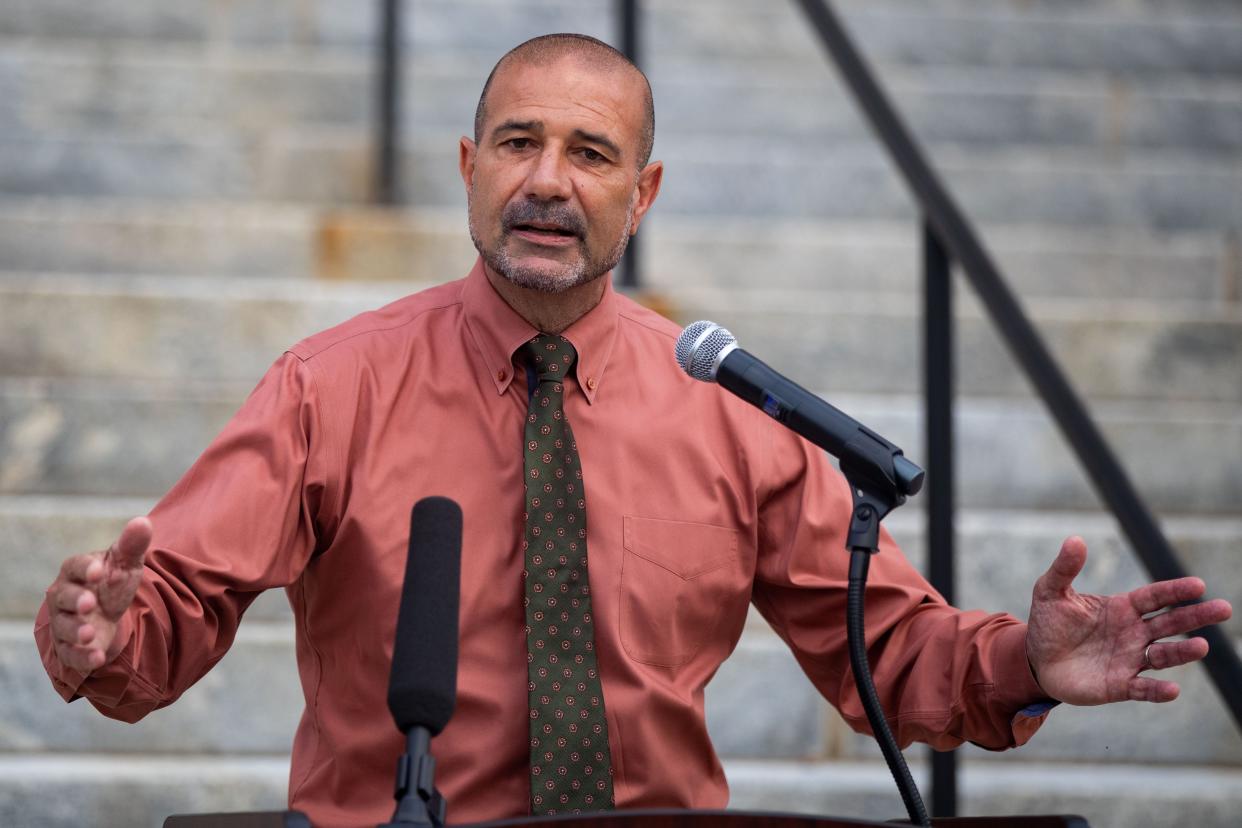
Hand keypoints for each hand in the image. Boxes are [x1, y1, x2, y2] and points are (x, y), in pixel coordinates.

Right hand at [45, 517, 151, 672]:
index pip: (75, 566)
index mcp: (76, 572)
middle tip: (89, 603)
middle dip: (75, 600)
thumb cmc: (111, 583)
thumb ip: (132, 545)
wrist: (105, 614)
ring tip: (90, 634)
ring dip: (76, 631)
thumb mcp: (125, 564)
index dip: (86, 568)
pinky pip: (71, 654)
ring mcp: (64, 623)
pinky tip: (96, 658)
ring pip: (64, 627)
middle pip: (63, 598)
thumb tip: (142, 522)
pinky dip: (82, 657)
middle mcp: (64, 597)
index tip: (99, 570)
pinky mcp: (70, 647)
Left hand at [1026, 536, 1231, 704]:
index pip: (1155, 597)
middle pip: (1171, 623)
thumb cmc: (1049, 623)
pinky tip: (1173, 689)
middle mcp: (1133, 633)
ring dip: (1182, 652)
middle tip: (1224, 608)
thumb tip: (1075, 539)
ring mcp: (1130, 660)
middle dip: (1196, 616)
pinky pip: (1144, 689)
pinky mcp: (1120, 686)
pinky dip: (1158, 690)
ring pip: (1164, 656)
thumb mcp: (1050, 591)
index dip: (1175, 591)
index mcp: (1122, 608)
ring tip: (1202, 646)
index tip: (1198, 585)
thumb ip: (1065, 568)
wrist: (1036, 660)